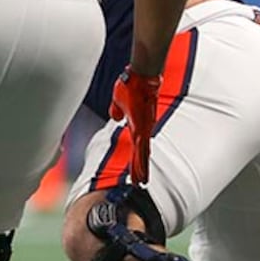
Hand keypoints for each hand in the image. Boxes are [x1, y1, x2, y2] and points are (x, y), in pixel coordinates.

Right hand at [109, 66, 160, 183]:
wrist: (140, 77)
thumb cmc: (131, 85)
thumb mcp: (119, 101)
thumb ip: (117, 110)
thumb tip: (115, 117)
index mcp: (137, 125)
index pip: (136, 147)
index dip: (136, 159)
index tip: (136, 170)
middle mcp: (143, 129)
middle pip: (141, 154)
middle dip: (140, 169)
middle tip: (141, 183)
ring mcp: (145, 129)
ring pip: (143, 154)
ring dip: (141, 169)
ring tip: (141, 182)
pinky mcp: (144, 127)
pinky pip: (142, 148)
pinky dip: (141, 161)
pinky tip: (142, 170)